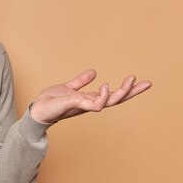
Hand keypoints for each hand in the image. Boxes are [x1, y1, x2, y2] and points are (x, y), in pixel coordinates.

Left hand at [29, 69, 151, 123]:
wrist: (37, 110)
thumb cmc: (51, 101)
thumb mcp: (68, 88)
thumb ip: (80, 81)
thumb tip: (94, 72)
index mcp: (90, 99)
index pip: (113, 95)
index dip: (128, 90)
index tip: (144, 82)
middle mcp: (90, 104)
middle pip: (117, 99)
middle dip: (132, 92)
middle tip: (146, 83)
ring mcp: (85, 106)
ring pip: (109, 102)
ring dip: (122, 92)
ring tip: (131, 79)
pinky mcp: (76, 106)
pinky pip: (94, 104)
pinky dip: (102, 96)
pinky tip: (106, 85)